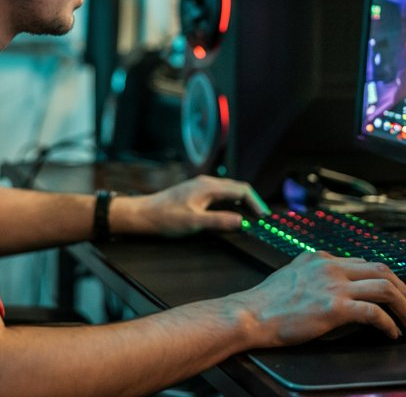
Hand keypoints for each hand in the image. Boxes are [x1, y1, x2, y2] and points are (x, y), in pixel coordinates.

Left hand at [114, 175, 269, 237]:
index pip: (242, 189)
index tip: (263, 218)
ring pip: (229, 191)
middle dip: (252, 202)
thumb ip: (218, 221)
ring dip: (241, 202)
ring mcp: (200, 187)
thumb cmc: (165, 218)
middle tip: (261, 219)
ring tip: (250, 218)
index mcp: (208, 187)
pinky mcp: (195, 193)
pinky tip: (230, 214)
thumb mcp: (194, 222)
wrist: (142, 214)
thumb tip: (242, 222)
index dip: (256, 203)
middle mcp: (206, 183)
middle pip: (237, 188)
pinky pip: (219, 195)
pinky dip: (230, 203)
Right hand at [237, 252, 405, 346]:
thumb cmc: (265, 302)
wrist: (250, 315)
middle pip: (381, 270)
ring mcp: (333, 286)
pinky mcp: (334, 307)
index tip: (392, 290)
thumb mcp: (291, 274)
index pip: (363, 262)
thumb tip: (331, 282)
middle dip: (403, 287)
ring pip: (384, 287)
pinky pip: (374, 312)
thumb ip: (313, 272)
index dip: (384, 277)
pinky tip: (391, 332)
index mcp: (320, 259)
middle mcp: (330, 267)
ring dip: (403, 305)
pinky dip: (388, 323)